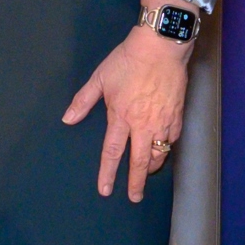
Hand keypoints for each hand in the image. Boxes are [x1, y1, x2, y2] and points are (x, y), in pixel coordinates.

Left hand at [65, 25, 192, 202]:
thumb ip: (83, 101)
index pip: (113, 152)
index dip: (108, 173)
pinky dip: (166, 148)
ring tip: (148, 175)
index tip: (106, 190)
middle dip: (136, 183)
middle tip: (135, 197)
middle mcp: (142, 125)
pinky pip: (172, 139)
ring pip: (158, 153)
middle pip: (139, 162)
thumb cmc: (129, 60)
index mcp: (121, 117)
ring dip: (152, 167)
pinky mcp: (176, 115)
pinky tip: (163, 150)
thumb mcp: (100, 78)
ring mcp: (162, 121)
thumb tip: (68, 119)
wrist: (161, 46)